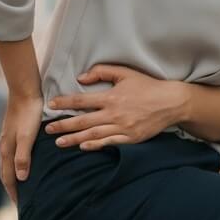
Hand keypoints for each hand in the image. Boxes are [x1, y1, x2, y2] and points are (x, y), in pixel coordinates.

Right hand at [0, 92, 44, 204]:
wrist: (24, 90)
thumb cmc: (28, 114)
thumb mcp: (27, 137)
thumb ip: (23, 157)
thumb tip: (21, 179)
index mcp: (6, 150)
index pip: (8, 178)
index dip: (14, 193)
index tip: (20, 206)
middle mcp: (4, 146)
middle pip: (6, 172)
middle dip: (12, 188)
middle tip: (21, 201)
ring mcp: (7, 138)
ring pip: (9, 163)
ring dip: (14, 176)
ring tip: (23, 186)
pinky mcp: (13, 132)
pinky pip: (13, 154)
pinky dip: (17, 164)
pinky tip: (25, 162)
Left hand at [44, 64, 186, 150]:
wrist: (171, 102)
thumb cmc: (147, 86)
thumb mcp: (125, 73)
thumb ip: (102, 72)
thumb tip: (81, 78)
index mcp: (111, 97)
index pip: (81, 101)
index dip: (64, 103)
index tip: (51, 105)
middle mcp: (114, 114)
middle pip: (83, 121)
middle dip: (63, 125)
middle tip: (48, 129)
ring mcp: (122, 128)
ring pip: (93, 135)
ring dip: (74, 139)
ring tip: (59, 142)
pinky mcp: (131, 138)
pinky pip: (109, 143)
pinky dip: (95, 146)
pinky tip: (83, 148)